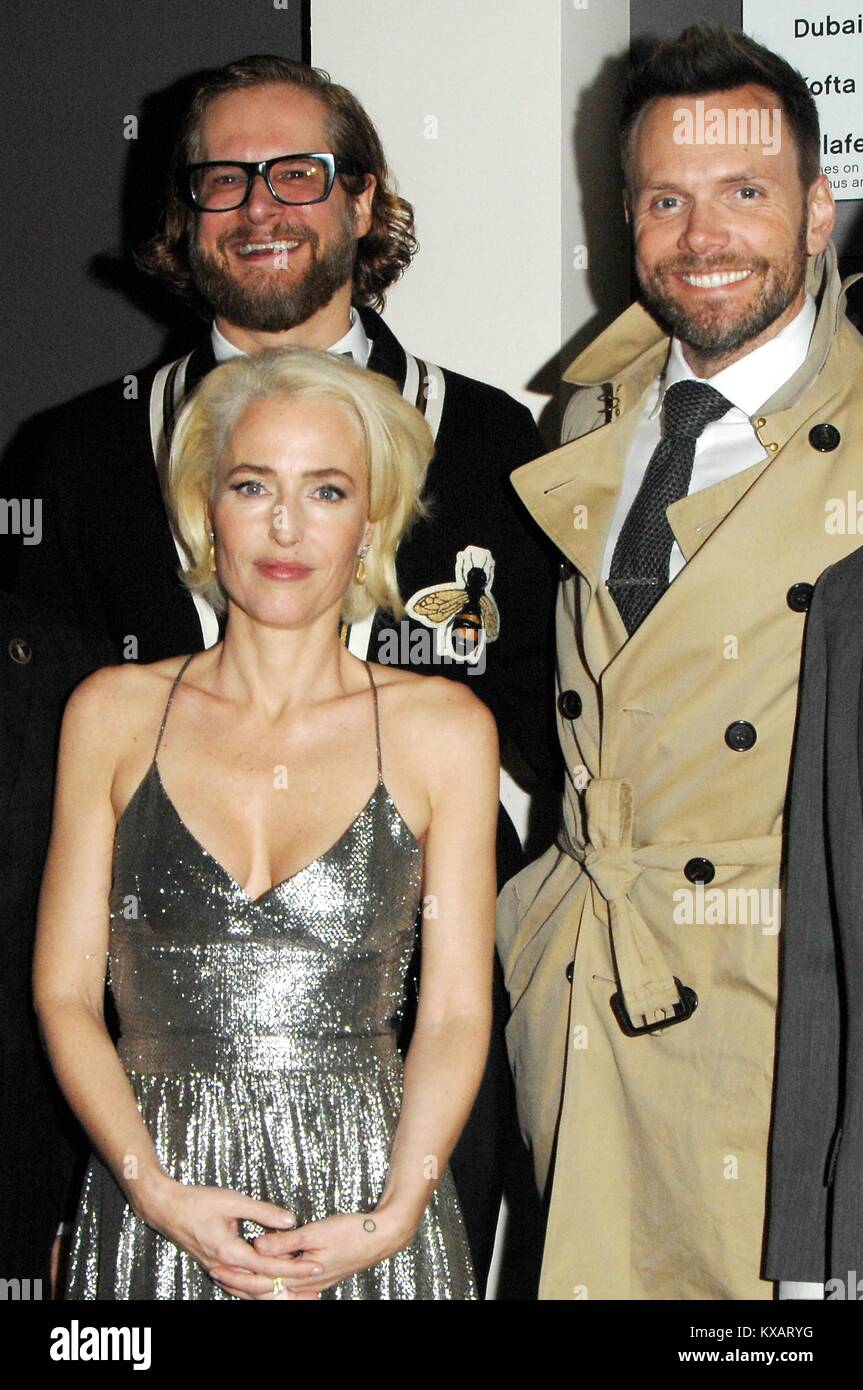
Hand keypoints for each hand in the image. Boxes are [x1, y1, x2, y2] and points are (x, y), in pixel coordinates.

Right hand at [138, 1177, 322, 1299]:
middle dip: (290, 1289)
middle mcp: (223, 1267)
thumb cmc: (196, 1201)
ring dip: (275, 1295)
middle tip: (315, 1291)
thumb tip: (290, 1220)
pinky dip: (257, 1292)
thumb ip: (263, 1211)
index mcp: (229, 1252)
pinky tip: (269, 1290)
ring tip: (298, 1295)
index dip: (295, 1268)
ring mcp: (218, 1270)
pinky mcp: (215, 1267)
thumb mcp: (234, 1200)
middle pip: (262, 1289)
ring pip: (249, 1293)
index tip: (316, 1266)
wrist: (166, 1208)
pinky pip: (239, 1288)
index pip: (270, 1268)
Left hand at [209, 1207, 415, 1297]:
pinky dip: (271, 1282)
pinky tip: (267, 1277)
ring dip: (253, 1283)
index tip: (217, 1265)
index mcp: (302, 1274)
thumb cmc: (352, 1231)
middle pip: (266, 1289)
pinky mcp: (319, 1276)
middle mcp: (306, 1284)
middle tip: (216, 1273)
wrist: (382, 1236)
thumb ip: (285, 1241)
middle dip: (240, 1282)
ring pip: (276, 1289)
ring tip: (233, 1275)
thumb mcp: (316, 1232)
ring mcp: (313, 1282)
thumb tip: (258, 1246)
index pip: (262, 1280)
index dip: (238, 1273)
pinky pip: (288, 1285)